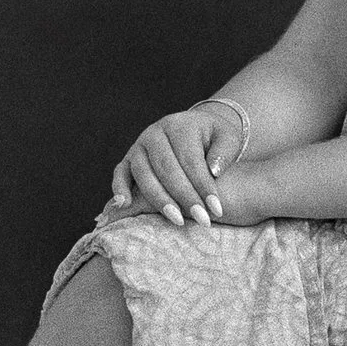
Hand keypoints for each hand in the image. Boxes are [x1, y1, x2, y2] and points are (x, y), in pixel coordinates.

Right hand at [106, 105, 244, 227]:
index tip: (217, 209)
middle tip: (203, 220)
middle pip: (167, 168)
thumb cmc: (213, 138)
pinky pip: (120, 173)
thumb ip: (224, 152)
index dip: (204, 185)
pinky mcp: (127, 159)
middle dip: (185, 197)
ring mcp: (138, 146)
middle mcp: (155, 133)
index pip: (191, 159)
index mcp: (180, 125)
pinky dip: (119, 188)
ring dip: (160, 200)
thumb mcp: (227, 137)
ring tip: (178, 220)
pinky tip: (125, 205)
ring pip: (144, 174)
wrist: (191, 131)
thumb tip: (214, 171)